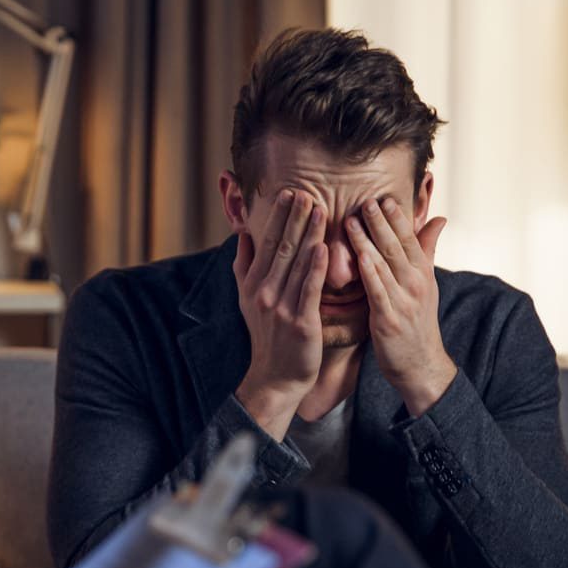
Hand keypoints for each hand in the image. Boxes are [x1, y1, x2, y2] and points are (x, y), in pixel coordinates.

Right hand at [233, 190, 328, 439]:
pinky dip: (316, 268)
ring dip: (308, 234)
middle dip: (294, 218)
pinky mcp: (300, 322)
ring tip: (319, 209)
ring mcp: (281, 307)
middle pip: (281, 247)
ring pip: (296, 263)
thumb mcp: (246, 299)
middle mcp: (263, 292)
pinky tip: (324, 248)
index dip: (278, 217)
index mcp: (253, 283)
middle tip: (306, 191)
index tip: (288, 193)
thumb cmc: (267, 335)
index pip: (267, 242)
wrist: (276, 376)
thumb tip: (243, 235)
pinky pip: (309, 290)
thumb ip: (244, 266)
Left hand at [346, 197, 455, 416]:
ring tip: (351, 220)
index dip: (397, 217)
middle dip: (380, 222)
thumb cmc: (418, 320)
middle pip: (396, 246)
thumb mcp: (427, 282)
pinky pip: (377, 291)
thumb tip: (440, 218)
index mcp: (422, 272)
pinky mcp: (388, 319)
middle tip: (364, 200)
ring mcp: (403, 301)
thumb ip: (428, 249)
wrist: (420, 364)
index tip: (383, 197)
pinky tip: (358, 257)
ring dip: (367, 241)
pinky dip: (368, 272)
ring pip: (384, 265)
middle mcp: (415, 283)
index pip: (409, 238)